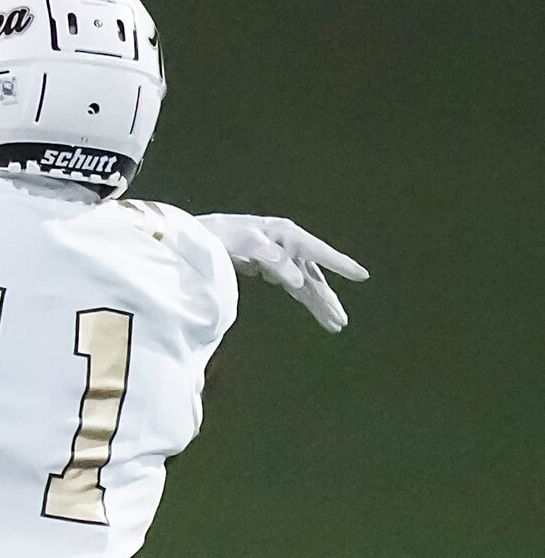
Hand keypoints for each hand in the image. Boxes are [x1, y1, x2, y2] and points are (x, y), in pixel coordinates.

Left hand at [197, 213, 368, 332]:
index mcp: (282, 234)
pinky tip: (317, 312)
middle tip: (340, 321)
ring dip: (319, 304)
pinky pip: (293, 287)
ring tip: (335, 324)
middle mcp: (287, 246)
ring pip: (306, 284)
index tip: (360, 275)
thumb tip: (298, 279)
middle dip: (326, 298)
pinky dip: (304, 299)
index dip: (339, 263)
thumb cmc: (216, 233)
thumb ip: (267, 256)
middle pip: (313, 275)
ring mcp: (280, 259)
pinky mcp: (271, 270)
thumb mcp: (238, 241)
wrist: (195, 237)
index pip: (316, 251)